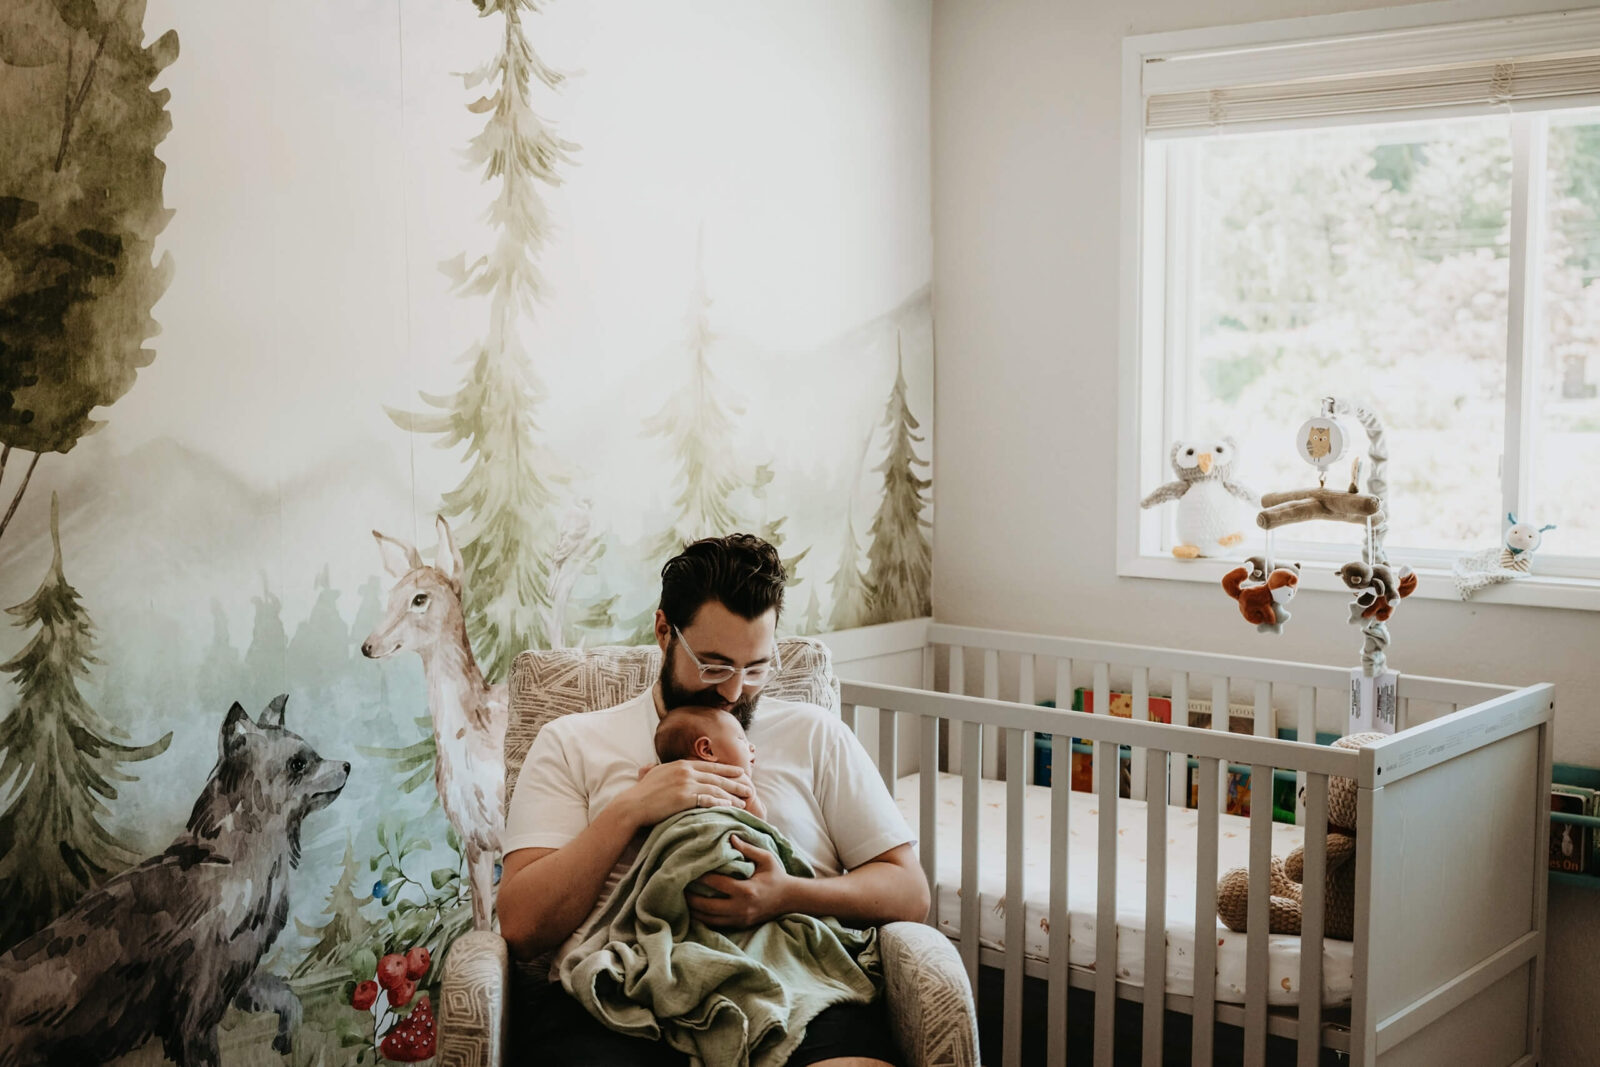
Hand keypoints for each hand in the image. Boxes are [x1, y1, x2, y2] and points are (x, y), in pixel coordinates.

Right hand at [618, 760, 751, 831]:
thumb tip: (658, 767)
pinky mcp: (685, 797)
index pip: (710, 766)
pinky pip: (708, 800)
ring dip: (732, 795)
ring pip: (716, 789)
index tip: (740, 772)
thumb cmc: (642, 793)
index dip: (727, 769)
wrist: (633, 805)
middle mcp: (686, 771)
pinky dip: (721, 803)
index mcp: (681, 765)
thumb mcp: (655, 774)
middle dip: (736, 782)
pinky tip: (730, 807)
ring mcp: (686, 784)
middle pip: (717, 777)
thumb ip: (663, 770)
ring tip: (744, 801)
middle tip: (749, 787)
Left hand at [688, 836, 793, 928]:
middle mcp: (741, 907)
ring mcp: (740, 919)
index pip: (718, 883)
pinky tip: (695, 910)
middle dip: (691, 898)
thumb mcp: (766, 858)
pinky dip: (704, 918)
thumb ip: (748, 848)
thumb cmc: (777, 876)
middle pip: (708, 906)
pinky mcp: (741, 925)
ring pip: (710, 919)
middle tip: (679, 888)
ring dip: (695, 911)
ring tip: (682, 900)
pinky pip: (717, 924)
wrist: (791, 899)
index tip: (689, 869)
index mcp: (747, 890)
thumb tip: (730, 837)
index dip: (702, 877)